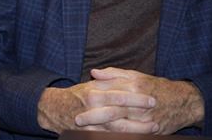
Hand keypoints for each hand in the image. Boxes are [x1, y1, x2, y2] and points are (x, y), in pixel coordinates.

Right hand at [37, 79, 156, 133]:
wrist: (56, 109)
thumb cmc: (77, 95)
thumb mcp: (91, 84)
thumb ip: (108, 79)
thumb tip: (128, 78)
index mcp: (94, 93)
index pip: (119, 94)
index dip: (137, 97)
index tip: (152, 98)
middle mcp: (93, 108)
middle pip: (120, 111)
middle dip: (139, 112)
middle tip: (155, 112)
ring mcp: (92, 124)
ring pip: (118, 128)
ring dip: (138, 129)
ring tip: (153, 127)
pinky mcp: (92, 134)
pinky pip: (111, 137)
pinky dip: (126, 137)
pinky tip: (138, 136)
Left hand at [78, 67, 203, 133]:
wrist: (183, 101)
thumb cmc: (156, 86)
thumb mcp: (136, 75)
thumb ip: (114, 74)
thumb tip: (93, 72)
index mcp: (133, 86)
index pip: (109, 91)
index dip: (93, 97)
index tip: (78, 100)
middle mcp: (138, 103)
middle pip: (112, 111)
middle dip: (94, 117)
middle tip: (77, 120)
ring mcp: (145, 119)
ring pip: (121, 126)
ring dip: (103, 130)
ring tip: (87, 131)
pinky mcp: (150, 130)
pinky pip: (131, 135)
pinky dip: (118, 137)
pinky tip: (106, 137)